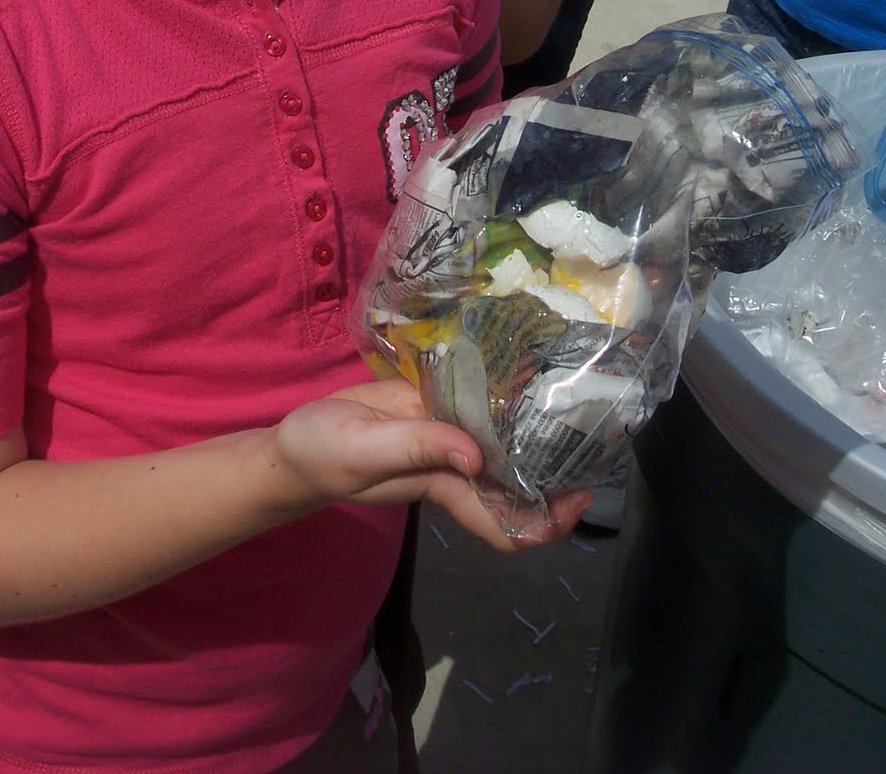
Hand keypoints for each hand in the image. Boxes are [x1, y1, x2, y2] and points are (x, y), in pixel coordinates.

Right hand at [270, 378, 588, 553]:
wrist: (291, 442)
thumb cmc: (324, 454)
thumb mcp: (363, 451)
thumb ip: (416, 449)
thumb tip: (477, 455)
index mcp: (443, 485)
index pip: (506, 523)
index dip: (547, 522)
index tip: (580, 496)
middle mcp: (455, 464)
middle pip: (518, 480)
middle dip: (557, 465)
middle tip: (594, 426)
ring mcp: (445, 434)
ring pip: (501, 438)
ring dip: (533, 424)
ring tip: (568, 389)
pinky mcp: (430, 405)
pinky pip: (474, 404)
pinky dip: (496, 392)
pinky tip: (515, 362)